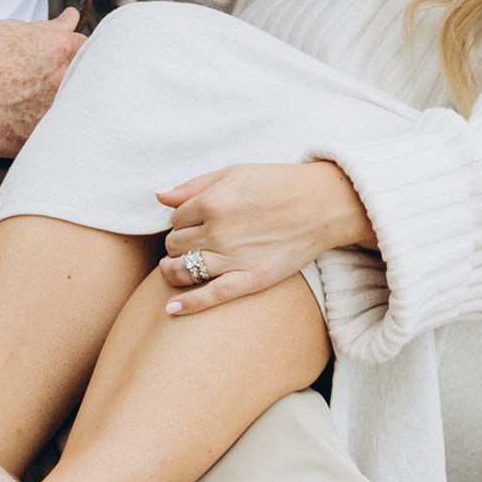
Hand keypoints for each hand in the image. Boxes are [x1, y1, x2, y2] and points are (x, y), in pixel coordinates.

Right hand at [0, 11, 84, 158]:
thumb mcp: (15, 30)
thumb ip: (51, 27)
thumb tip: (72, 19)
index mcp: (61, 49)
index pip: (90, 51)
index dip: (77, 55)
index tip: (63, 61)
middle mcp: (61, 81)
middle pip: (86, 82)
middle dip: (72, 82)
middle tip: (46, 84)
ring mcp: (50, 114)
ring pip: (69, 112)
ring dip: (58, 108)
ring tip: (30, 104)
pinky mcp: (34, 141)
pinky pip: (48, 137)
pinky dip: (40, 131)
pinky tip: (20, 123)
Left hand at [156, 159, 374, 313]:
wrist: (321, 205)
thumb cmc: (277, 184)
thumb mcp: (234, 173)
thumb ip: (193, 186)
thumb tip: (159, 196)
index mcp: (212, 202)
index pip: (175, 219)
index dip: (180, 221)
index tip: (191, 222)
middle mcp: (218, 232)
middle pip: (176, 245)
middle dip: (177, 244)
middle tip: (190, 242)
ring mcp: (233, 258)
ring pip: (184, 270)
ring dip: (173, 270)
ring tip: (174, 268)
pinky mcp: (250, 280)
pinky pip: (211, 297)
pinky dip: (188, 305)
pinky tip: (171, 309)